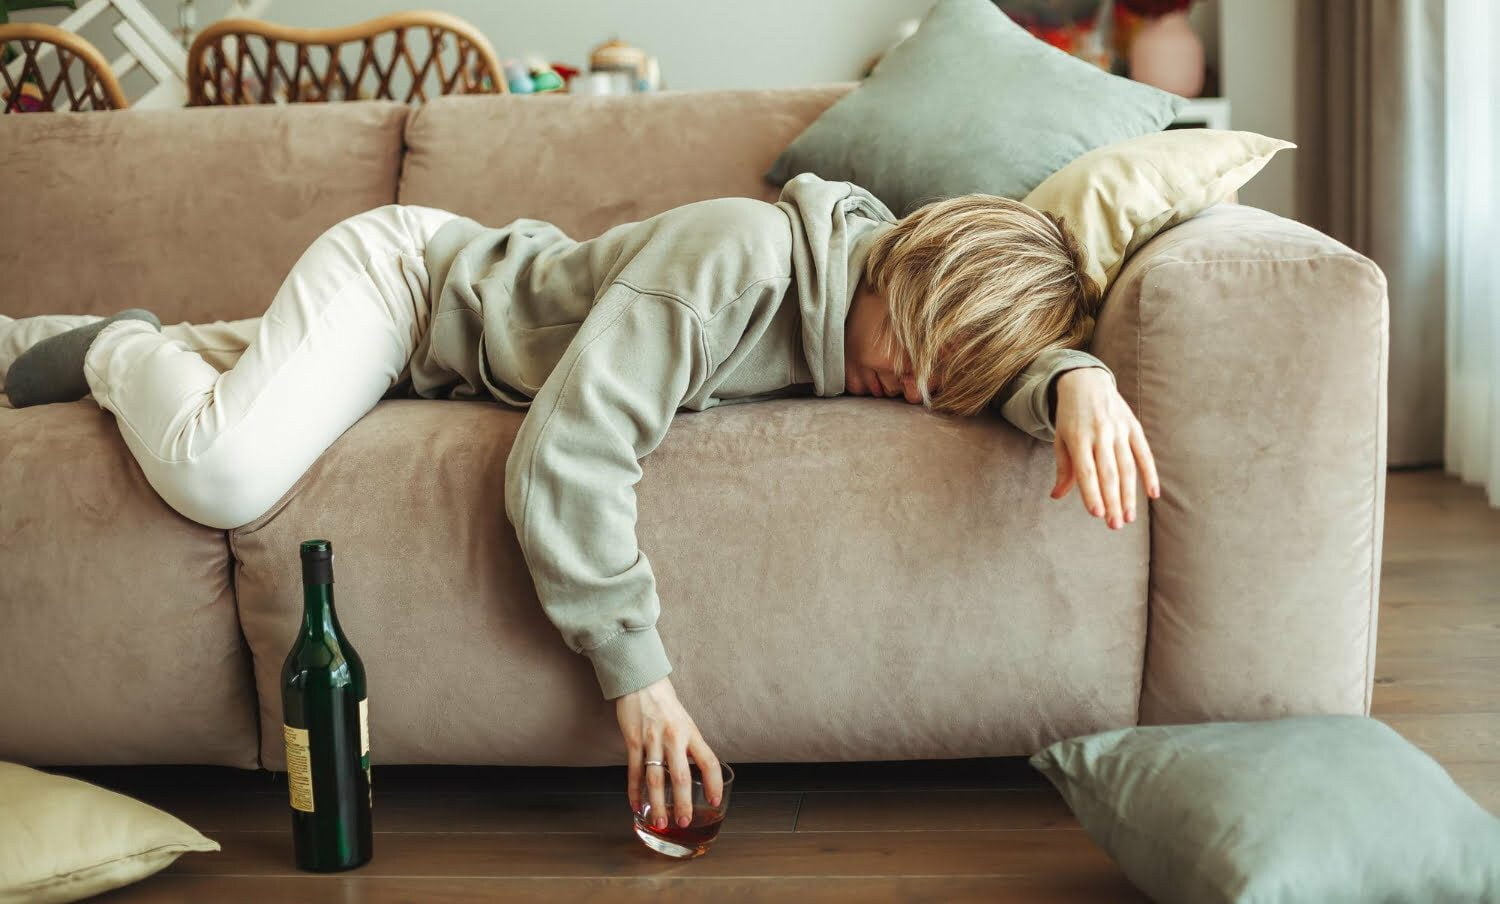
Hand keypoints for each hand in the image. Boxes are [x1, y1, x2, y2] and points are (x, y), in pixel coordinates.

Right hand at [615, 675, 722, 829]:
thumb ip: (690, 747)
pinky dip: (635, 791)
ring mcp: (652, 740)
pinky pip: (634, 771)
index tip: (714, 801)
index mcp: (691, 734)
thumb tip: (697, 774)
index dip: (714, 783)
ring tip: (661, 822)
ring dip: (658, 804)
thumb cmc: (666, 705)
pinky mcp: (633, 741)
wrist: (642, 682)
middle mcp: (674, 738)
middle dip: (683, 803)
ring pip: (656, 778)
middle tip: (684, 822)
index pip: (709, 762)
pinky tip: (637, 806)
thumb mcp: (686, 723)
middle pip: (681, 776)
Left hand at [1050, 368, 1160, 527]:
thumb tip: (1056, 496)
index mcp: (1078, 438)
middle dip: (1112, 501)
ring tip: (1128, 517)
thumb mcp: (1061, 439)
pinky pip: (1144, 453)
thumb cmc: (1070, 417)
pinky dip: (1150, 473)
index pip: (1086, 471)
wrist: (1086, 382)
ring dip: (1129, 494)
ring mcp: (1119, 429)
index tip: (1097, 514)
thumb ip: (1063, 468)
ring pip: (1127, 467)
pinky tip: (1152, 494)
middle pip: (1108, 473)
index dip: (1091, 493)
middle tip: (1115, 525)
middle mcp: (1100, 434)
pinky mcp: (1133, 426)